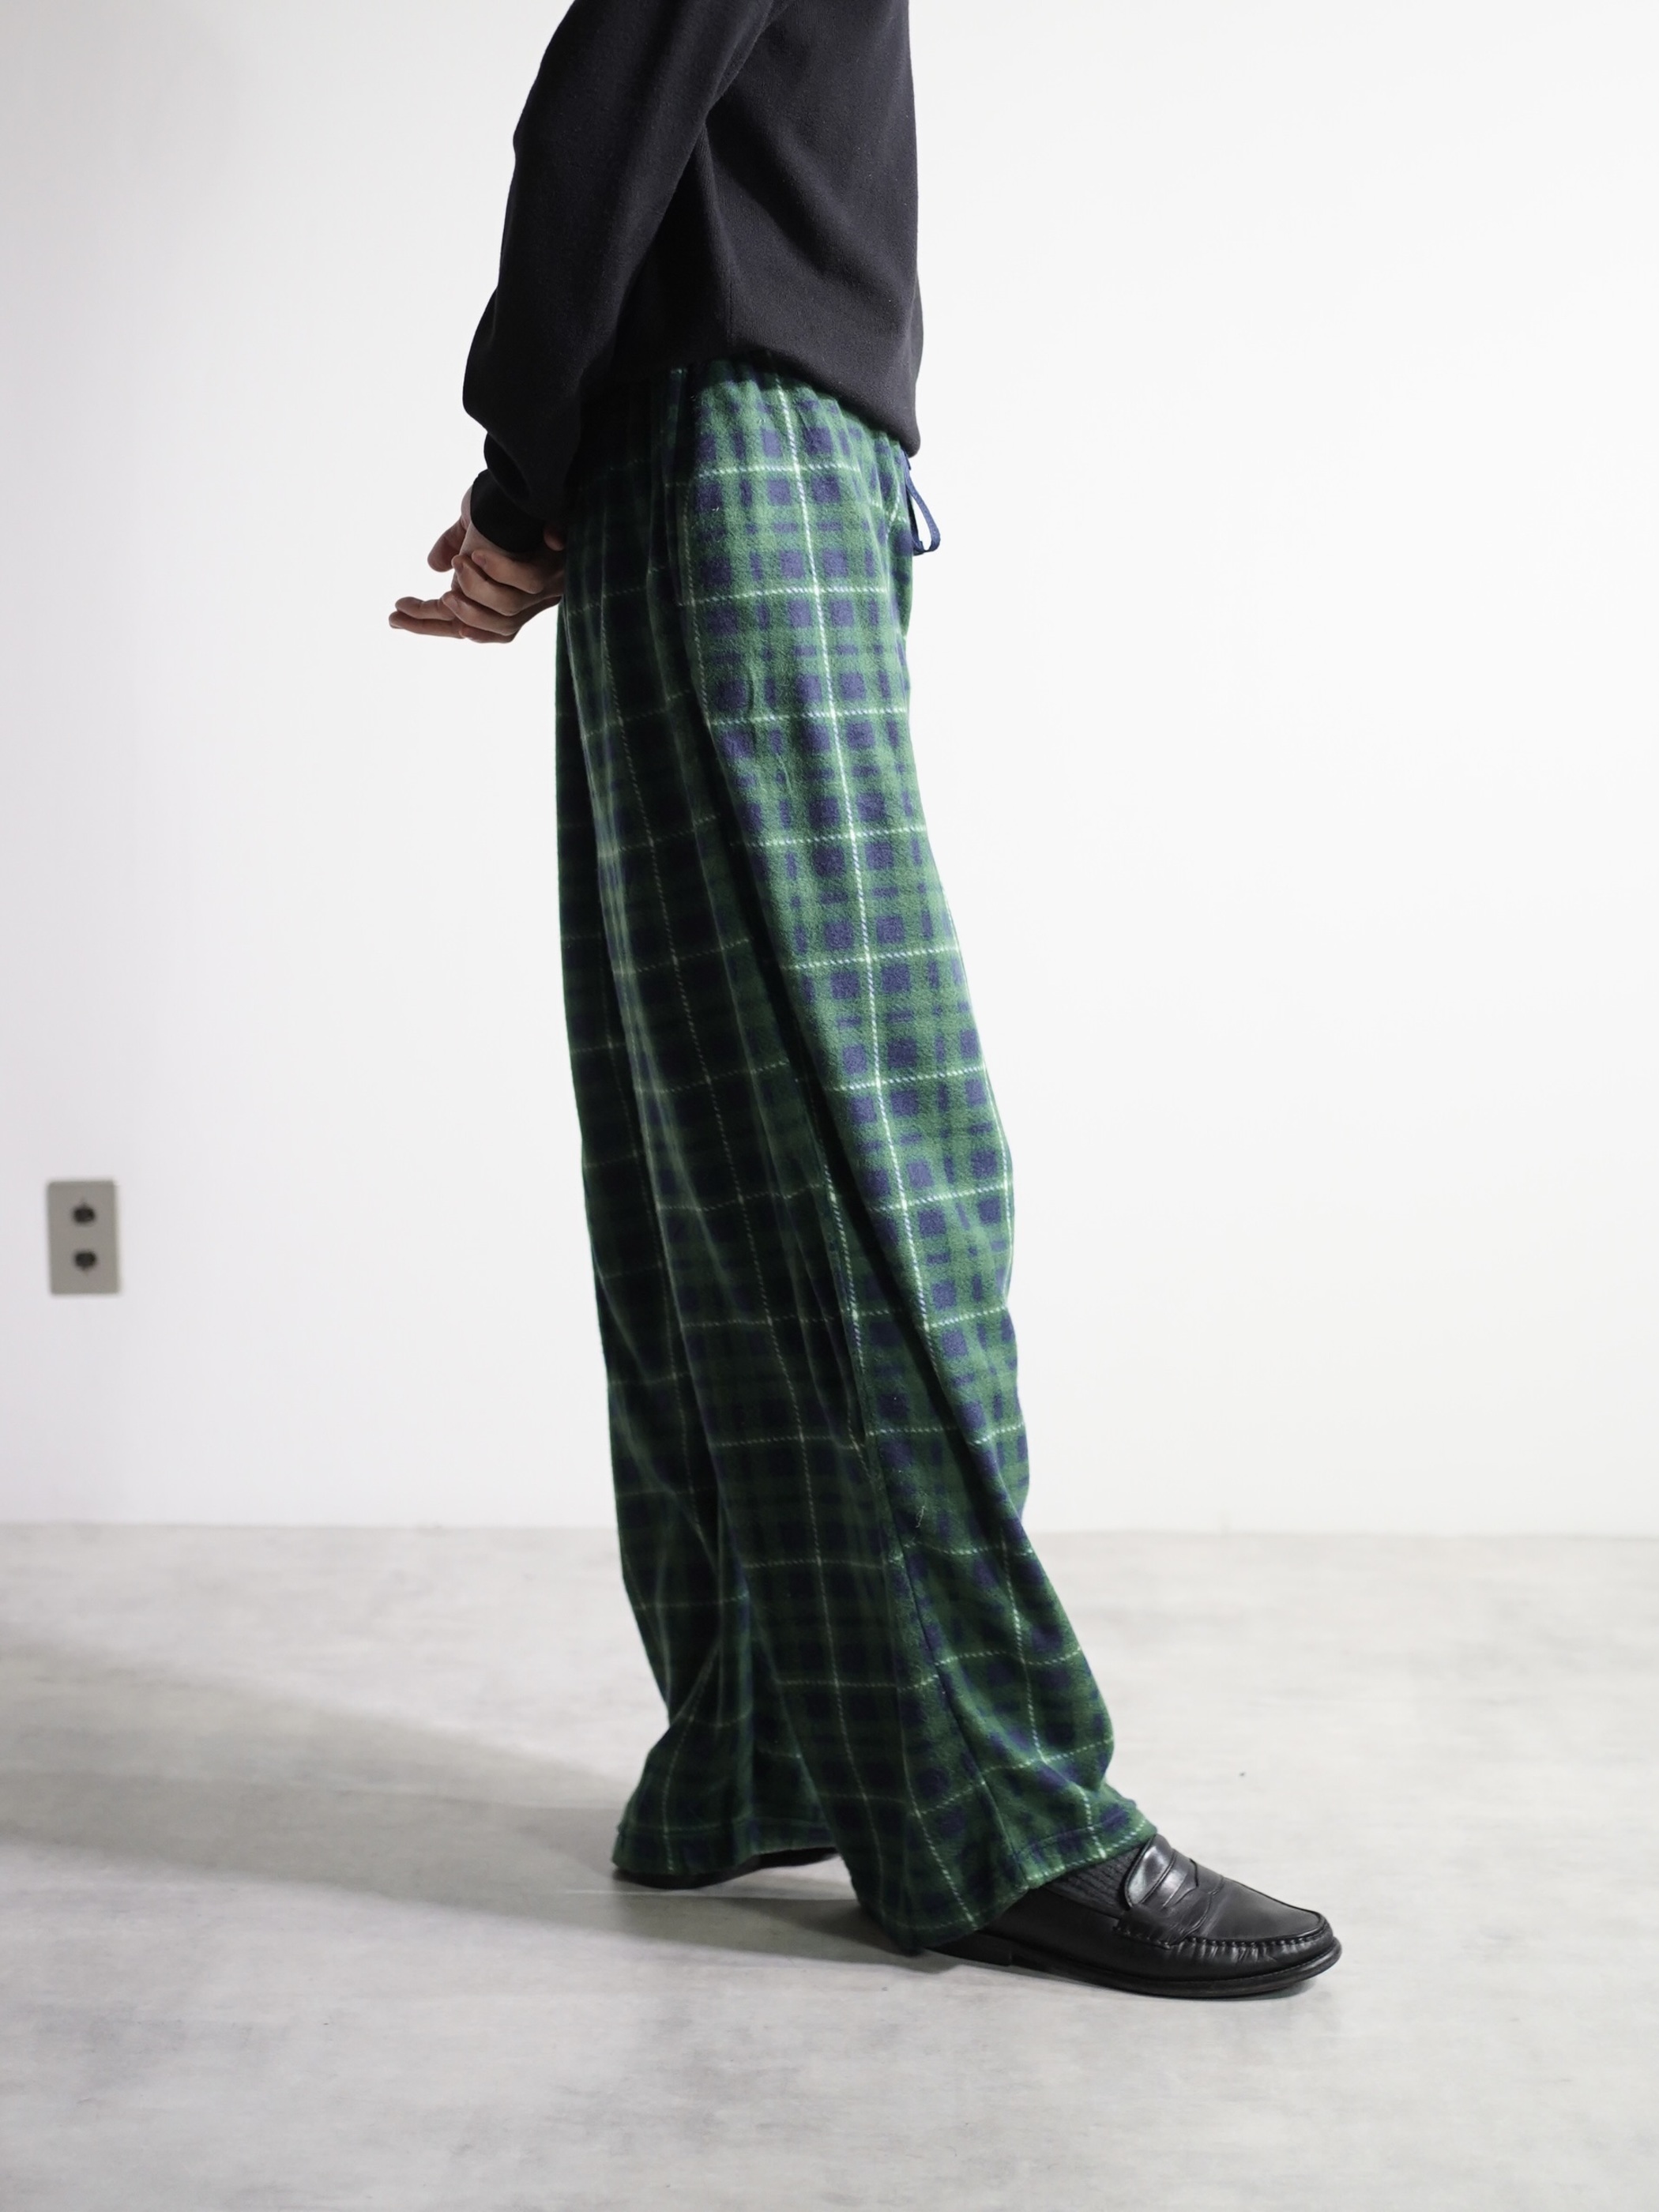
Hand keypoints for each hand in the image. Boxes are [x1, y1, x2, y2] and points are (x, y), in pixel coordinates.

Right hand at [388, 491, 565, 642]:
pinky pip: (528, 583)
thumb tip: (434, 566)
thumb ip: (456, 544)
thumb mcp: (475, 523)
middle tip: (410, 605)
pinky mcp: (559, 567)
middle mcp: (533, 599)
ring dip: (477, 591)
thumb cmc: (511, 500)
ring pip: (508, 611)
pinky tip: (480, 554)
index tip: (394, 616)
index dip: (434, 624)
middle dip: (448, 618)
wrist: (540, 475)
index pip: (470, 624)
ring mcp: (548, 586)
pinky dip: (503, 571)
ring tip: (459, 564)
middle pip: (490, 629)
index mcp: (511, 594)